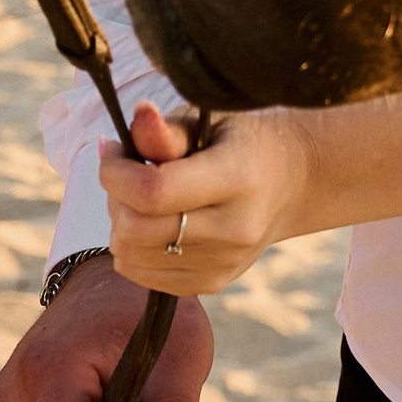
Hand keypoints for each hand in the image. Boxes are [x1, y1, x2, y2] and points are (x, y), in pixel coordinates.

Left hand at [99, 98, 307, 295]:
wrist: (288, 185)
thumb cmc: (240, 143)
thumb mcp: (209, 122)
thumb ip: (169, 130)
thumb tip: (138, 117)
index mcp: (238, 178)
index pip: (153, 192)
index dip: (116, 173)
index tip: (112, 150)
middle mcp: (234, 229)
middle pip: (136, 230)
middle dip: (115, 197)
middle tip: (127, 173)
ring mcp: (223, 263)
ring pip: (130, 256)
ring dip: (121, 223)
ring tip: (143, 197)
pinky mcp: (211, 283)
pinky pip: (141, 274)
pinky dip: (133, 247)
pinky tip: (154, 221)